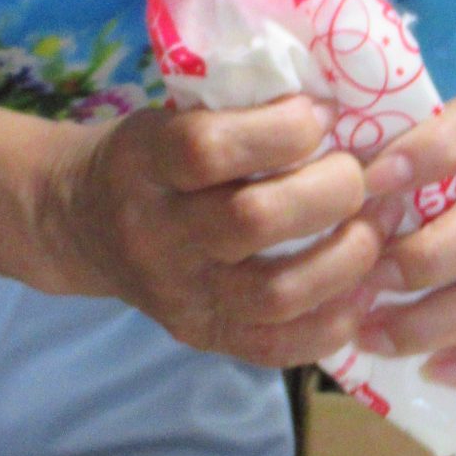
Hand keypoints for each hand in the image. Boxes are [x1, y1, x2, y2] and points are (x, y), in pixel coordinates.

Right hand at [43, 95, 392, 366]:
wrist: (79, 222)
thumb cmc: (150, 156)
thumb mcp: (173, 115)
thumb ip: (241, 113)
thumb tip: (343, 108)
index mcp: (144, 164)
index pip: (212, 148)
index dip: (284, 129)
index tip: (322, 114)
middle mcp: (156, 235)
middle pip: (255, 220)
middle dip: (333, 191)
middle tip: (363, 175)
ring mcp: (179, 294)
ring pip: (278, 291)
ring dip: (349, 257)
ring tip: (376, 227)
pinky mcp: (201, 335)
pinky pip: (278, 347)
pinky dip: (334, 321)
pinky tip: (362, 287)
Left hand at [351, 92, 455, 389]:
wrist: (371, 254)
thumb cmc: (357, 202)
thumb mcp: (351, 165)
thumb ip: (342, 152)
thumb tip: (303, 150)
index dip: (438, 149)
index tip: (373, 178)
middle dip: (428, 254)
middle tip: (367, 275)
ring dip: (434, 316)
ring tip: (371, 333)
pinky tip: (430, 371)